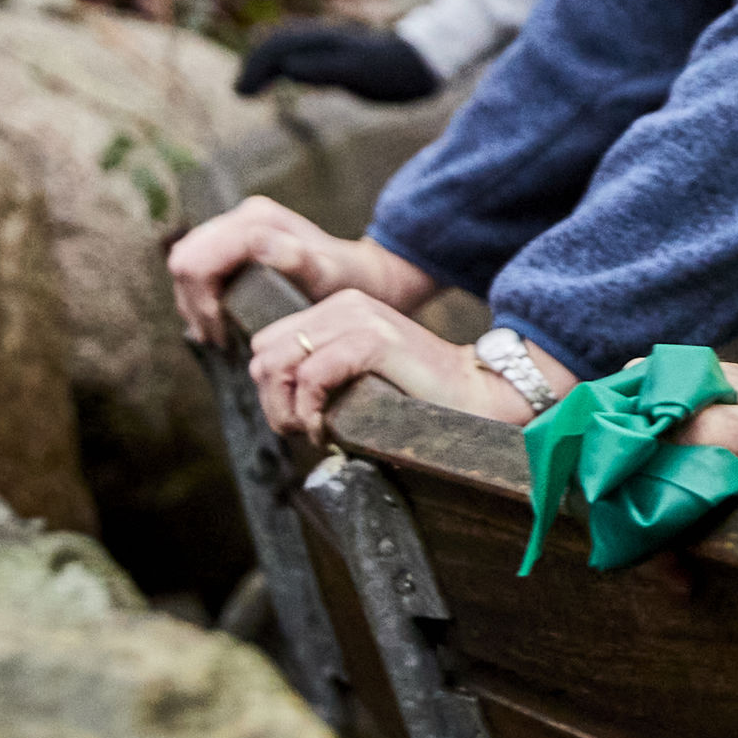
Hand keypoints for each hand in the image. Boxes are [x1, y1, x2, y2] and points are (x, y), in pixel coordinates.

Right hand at [167, 196, 438, 347]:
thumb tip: (256, 242)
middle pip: (185, 260)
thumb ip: (296, 259)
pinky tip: (221, 323)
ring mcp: (235, 226)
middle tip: (219, 339)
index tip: (224, 337)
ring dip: (195, 304)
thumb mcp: (326, 276)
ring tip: (222, 336)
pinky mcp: (232, 242)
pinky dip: (200, 298)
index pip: (197, 262)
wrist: (360, 275)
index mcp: (256, 220)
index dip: (201, 304)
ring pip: (186, 264)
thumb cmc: (345, 281)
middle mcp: (242, 216)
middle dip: (194, 304)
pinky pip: (197, 269)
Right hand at [236, 20, 442, 102]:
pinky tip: (283, 79)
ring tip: (250, 90)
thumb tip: (288, 67)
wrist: (426, 61)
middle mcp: (324, 40)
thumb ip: (327, 68)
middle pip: (277, 44)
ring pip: (287, 49)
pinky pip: (303, 57)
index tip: (243, 94)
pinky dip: (283, 67)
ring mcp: (332, 47)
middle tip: (240, 94)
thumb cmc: (396, 70)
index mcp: (324, 42)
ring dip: (266, 66)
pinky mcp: (340, 57)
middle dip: (255, 65)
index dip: (257, 68)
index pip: (278, 47)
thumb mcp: (362, 72)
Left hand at [248, 286, 540, 439]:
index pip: (266, 346)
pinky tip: (330, 430)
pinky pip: (311, 377)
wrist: (474, 393)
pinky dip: (311, 411)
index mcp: (338, 309)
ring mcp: (358, 319)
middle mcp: (344, 305)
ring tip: (318, 431)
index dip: (274, 390)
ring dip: (290, 411)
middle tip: (308, 430)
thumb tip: (274, 399)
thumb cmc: (416, 396)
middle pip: (263, 357)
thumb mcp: (359, 372)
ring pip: (279, 366)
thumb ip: (321, 370)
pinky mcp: (373, 340)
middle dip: (275, 403)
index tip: (303, 419)